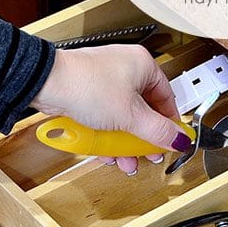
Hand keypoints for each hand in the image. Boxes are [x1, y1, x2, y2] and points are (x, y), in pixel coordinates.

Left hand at [31, 44, 191, 173]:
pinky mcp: (87, 94)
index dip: (169, 124)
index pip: (167, 98)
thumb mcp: (130, 115)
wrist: (48, 84)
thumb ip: (158, 131)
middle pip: (143, 111)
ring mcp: (104, 82)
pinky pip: (104, 118)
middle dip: (143, 139)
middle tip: (146, 155)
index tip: (170, 142)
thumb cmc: (86, 85)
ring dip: (124, 143)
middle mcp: (125, 70)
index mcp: (143, 65)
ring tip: (124, 161)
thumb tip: (179, 139)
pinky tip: (106, 152)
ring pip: (122, 118)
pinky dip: (107, 135)